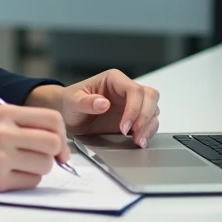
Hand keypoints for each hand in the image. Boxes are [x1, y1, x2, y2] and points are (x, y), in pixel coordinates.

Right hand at [0, 104, 69, 191]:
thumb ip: (27, 125)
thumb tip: (61, 146)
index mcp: (6, 113)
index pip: (52, 119)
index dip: (62, 134)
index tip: (58, 145)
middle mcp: (4, 132)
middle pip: (53, 143)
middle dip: (54, 154)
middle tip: (44, 157)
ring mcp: (0, 157)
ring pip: (45, 165)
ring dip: (39, 168)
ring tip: (20, 164)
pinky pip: (31, 182)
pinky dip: (26, 180)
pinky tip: (10, 174)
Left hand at [27, 70, 159, 147]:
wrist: (68, 115)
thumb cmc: (69, 102)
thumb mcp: (73, 101)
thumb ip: (86, 102)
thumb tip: (103, 103)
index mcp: (114, 79)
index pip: (134, 90)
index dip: (133, 108)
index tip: (124, 127)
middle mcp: (125, 90)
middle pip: (150, 97)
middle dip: (146, 116)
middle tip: (135, 134)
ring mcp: (131, 104)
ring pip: (153, 109)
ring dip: (149, 126)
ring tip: (138, 142)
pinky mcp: (133, 118)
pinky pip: (149, 122)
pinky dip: (147, 132)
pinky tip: (139, 142)